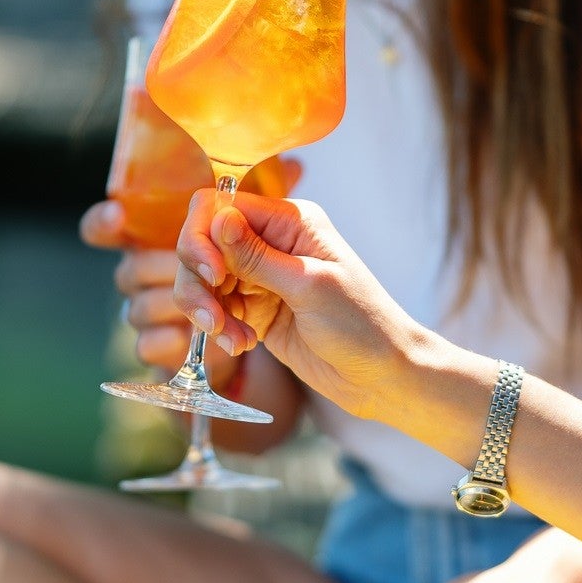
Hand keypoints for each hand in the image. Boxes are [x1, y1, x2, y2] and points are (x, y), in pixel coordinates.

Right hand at [172, 191, 428, 422]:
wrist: (382, 375)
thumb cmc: (362, 324)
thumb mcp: (308, 286)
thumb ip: (257, 256)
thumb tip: (217, 217)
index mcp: (290, 222)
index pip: (222, 207)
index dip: (203, 236)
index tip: (212, 275)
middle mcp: (271, 243)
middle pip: (204, 243)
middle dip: (199, 281)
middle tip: (213, 319)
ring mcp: (261, 277)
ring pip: (204, 279)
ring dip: (207, 310)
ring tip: (234, 339)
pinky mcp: (255, 310)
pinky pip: (217, 309)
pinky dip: (220, 328)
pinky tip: (242, 345)